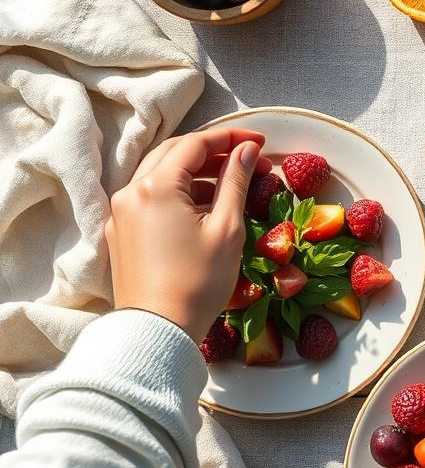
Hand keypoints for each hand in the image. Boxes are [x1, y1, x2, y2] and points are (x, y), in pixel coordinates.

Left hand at [106, 129, 272, 341]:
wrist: (158, 330)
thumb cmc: (198, 281)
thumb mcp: (227, 228)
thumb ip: (235, 182)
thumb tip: (245, 151)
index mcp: (156, 186)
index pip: (196, 144)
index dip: (231, 138)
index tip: (260, 142)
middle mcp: (131, 192)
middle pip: (175, 153)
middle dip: (214, 151)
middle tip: (249, 159)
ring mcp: (122, 213)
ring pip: (161, 174)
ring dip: (197, 171)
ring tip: (232, 183)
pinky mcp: (121, 233)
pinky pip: (151, 197)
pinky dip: (180, 192)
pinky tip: (206, 206)